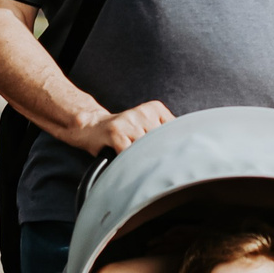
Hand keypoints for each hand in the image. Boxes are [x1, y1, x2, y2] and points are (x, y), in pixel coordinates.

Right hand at [58, 100, 172, 156]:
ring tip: (136, 161)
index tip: (172, 158)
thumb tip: (184, 150)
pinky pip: (130, 153)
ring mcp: (129, 121)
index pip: (174, 130)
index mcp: (154, 108)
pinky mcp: (115, 133)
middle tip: (152, 164)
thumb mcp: (146, 125)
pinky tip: (126, 162)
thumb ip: (163, 133)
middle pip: (161, 142)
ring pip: (146, 149)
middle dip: (158, 155)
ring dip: (143, 160)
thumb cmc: (122, 131)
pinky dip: (129, 162)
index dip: (173, 147)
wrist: (90, 126)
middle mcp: (143, 112)